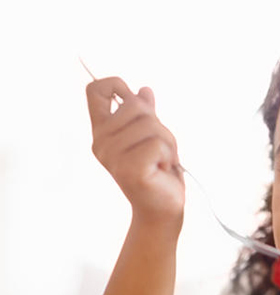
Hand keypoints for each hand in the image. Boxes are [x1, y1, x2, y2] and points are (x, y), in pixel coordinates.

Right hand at [86, 77, 183, 227]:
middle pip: (136, 105)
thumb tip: (144, 90)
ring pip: (151, 126)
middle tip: (160, 150)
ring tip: (162, 161)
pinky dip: (169, 156)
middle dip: (159, 125)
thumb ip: (145, 115)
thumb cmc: (158, 172)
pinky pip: (158, 145)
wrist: (162, 209)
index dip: (116, 84)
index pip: (96, 91)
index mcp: (103, 131)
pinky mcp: (130, 169)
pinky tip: (162, 170)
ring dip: (168, 143)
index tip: (133, 98)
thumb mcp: (152, 138)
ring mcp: (113, 156)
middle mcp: (102, 142)